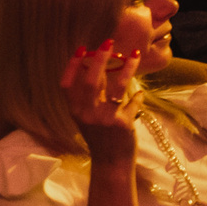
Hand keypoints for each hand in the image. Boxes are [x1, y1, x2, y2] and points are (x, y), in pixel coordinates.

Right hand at [61, 39, 143, 163]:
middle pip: (91, 81)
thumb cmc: (99, 137)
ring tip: (135, 54)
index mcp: (74, 111)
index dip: (72, 65)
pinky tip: (140, 93)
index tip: (80, 48)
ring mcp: (104, 119)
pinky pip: (133, 102)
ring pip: (117, 87)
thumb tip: (100, 69)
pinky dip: (138, 96)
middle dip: (99, 59)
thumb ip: (92, 96)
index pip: (67, 84)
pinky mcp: (122, 124)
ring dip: (127, 68)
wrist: (110, 163)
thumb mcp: (88, 117)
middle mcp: (86, 114)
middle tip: (108, 42)